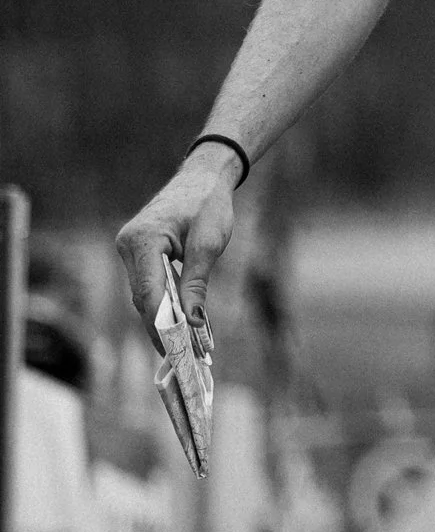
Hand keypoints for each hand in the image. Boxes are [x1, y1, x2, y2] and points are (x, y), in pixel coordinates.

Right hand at [114, 149, 240, 346]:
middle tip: (182, 355)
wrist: (203, 177)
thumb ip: (197, 282)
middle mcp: (127, 245)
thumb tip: (193, 322)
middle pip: (142, 297)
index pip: (147, 292)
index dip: (160, 324)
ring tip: (184, 345)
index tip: (174, 349)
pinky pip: (147, 284)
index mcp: (142, 239)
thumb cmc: (209, 204)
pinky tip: (178, 321)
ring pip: (143, 293)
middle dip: (162, 326)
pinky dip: (162, 302)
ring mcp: (128, 249)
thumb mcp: (210, 242)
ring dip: (162, 317)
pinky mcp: (136, 253)